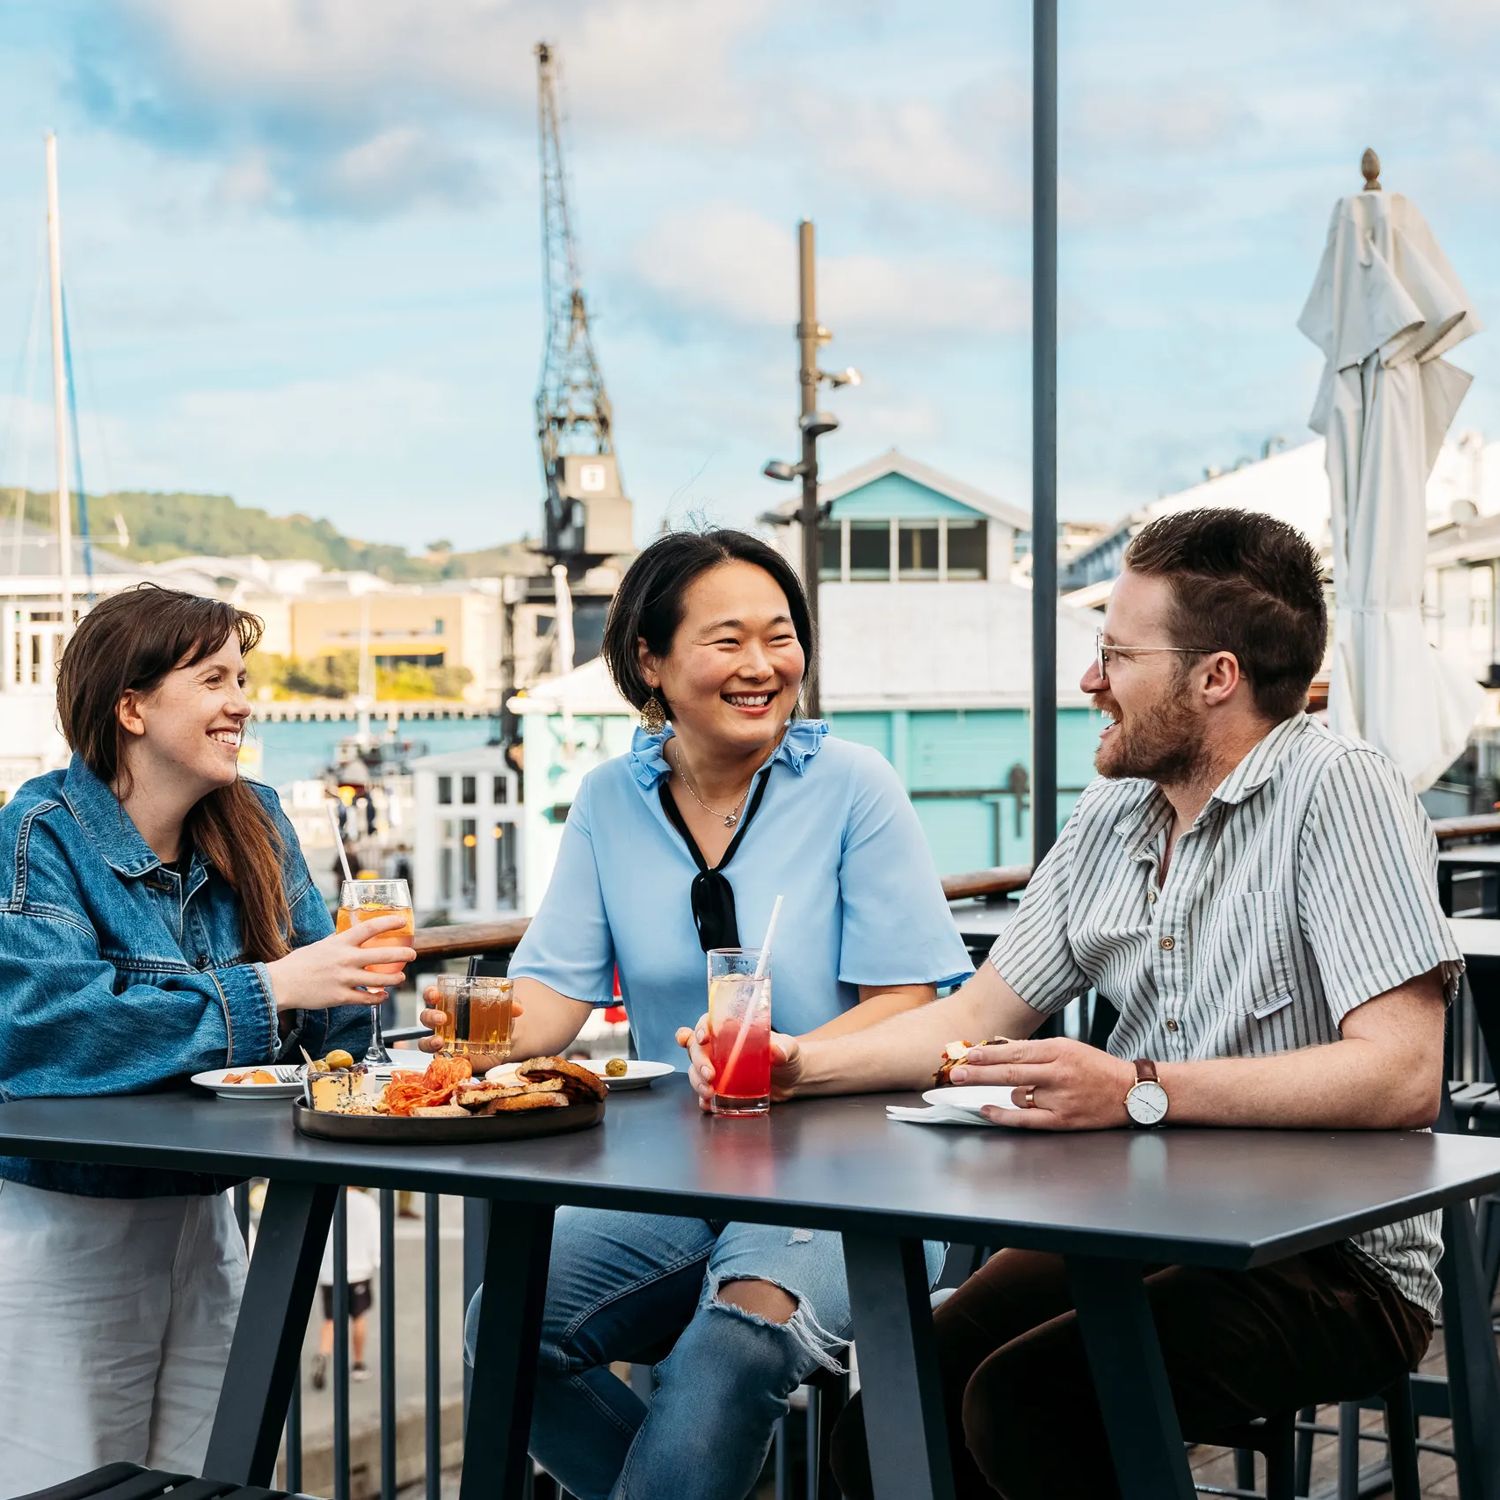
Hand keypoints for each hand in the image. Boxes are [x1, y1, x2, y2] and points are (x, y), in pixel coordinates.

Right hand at [264, 914, 416, 1013]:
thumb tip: (349, 935)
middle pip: (382, 955)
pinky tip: (383, 996)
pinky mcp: (340, 997)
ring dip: (394, 979)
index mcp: (340, 942)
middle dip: (402, 955)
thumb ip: (337, 942)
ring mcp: (344, 979)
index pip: (370, 928)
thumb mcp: (320, 945)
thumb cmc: (298, 963)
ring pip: (379, 980)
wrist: (281, 984)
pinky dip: (378, 998)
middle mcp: (345, 959)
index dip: (388, 923)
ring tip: (400, 978)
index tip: (402, 921)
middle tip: (412, 955)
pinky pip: (366, 999)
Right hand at [416, 985, 525, 1075]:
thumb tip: (518, 1007)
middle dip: (430, 1016)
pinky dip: (438, 1060)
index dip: (430, 993)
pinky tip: (447, 1058)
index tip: (435, 994)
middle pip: (425, 1017)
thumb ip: (509, 1005)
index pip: (433, 995)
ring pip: (424, 1041)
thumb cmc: (497, 1017)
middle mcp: (443, 1022)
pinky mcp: (450, 1057)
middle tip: (442, 1018)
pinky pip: (437, 1060)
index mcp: (451, 1004)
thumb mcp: (504, 1008)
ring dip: (428, 1041)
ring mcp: (444, 1040)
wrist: (505, 1040)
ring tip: (439, 1041)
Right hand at [676, 1015, 802, 1112]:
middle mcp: (720, 1048)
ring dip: (697, 1081)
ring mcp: (719, 1068)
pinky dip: (702, 1098)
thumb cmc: (788, 1055)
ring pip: (695, 1071)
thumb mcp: (789, 1048)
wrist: (793, 1080)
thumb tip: (776, 1052)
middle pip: (696, 1048)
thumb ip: (783, 1048)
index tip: (704, 1038)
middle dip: (698, 1061)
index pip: (708, 1023)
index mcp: (732, 1030)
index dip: (700, 1028)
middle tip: (709, 1074)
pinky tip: (707, 1103)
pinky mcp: (722, 1088)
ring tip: (709, 1092)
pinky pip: (704, 1092)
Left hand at [948, 1037, 1136, 1130]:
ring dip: (1009, 1093)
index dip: (988, 1054)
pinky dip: (1003, 1114)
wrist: (1130, 1092)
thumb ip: (1034, 1050)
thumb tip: (998, 1046)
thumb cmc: (1096, 1067)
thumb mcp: (1067, 1047)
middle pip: (1009, 1072)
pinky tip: (987, 1109)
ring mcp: (1060, 1097)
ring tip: (1023, 1090)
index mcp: (1059, 1050)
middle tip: (956, 1073)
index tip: (967, 1053)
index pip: (1015, 1052)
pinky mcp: (1062, 1119)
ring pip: (1018, 1094)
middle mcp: (1058, 1073)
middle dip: (978, 1072)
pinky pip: (1025, 1118)